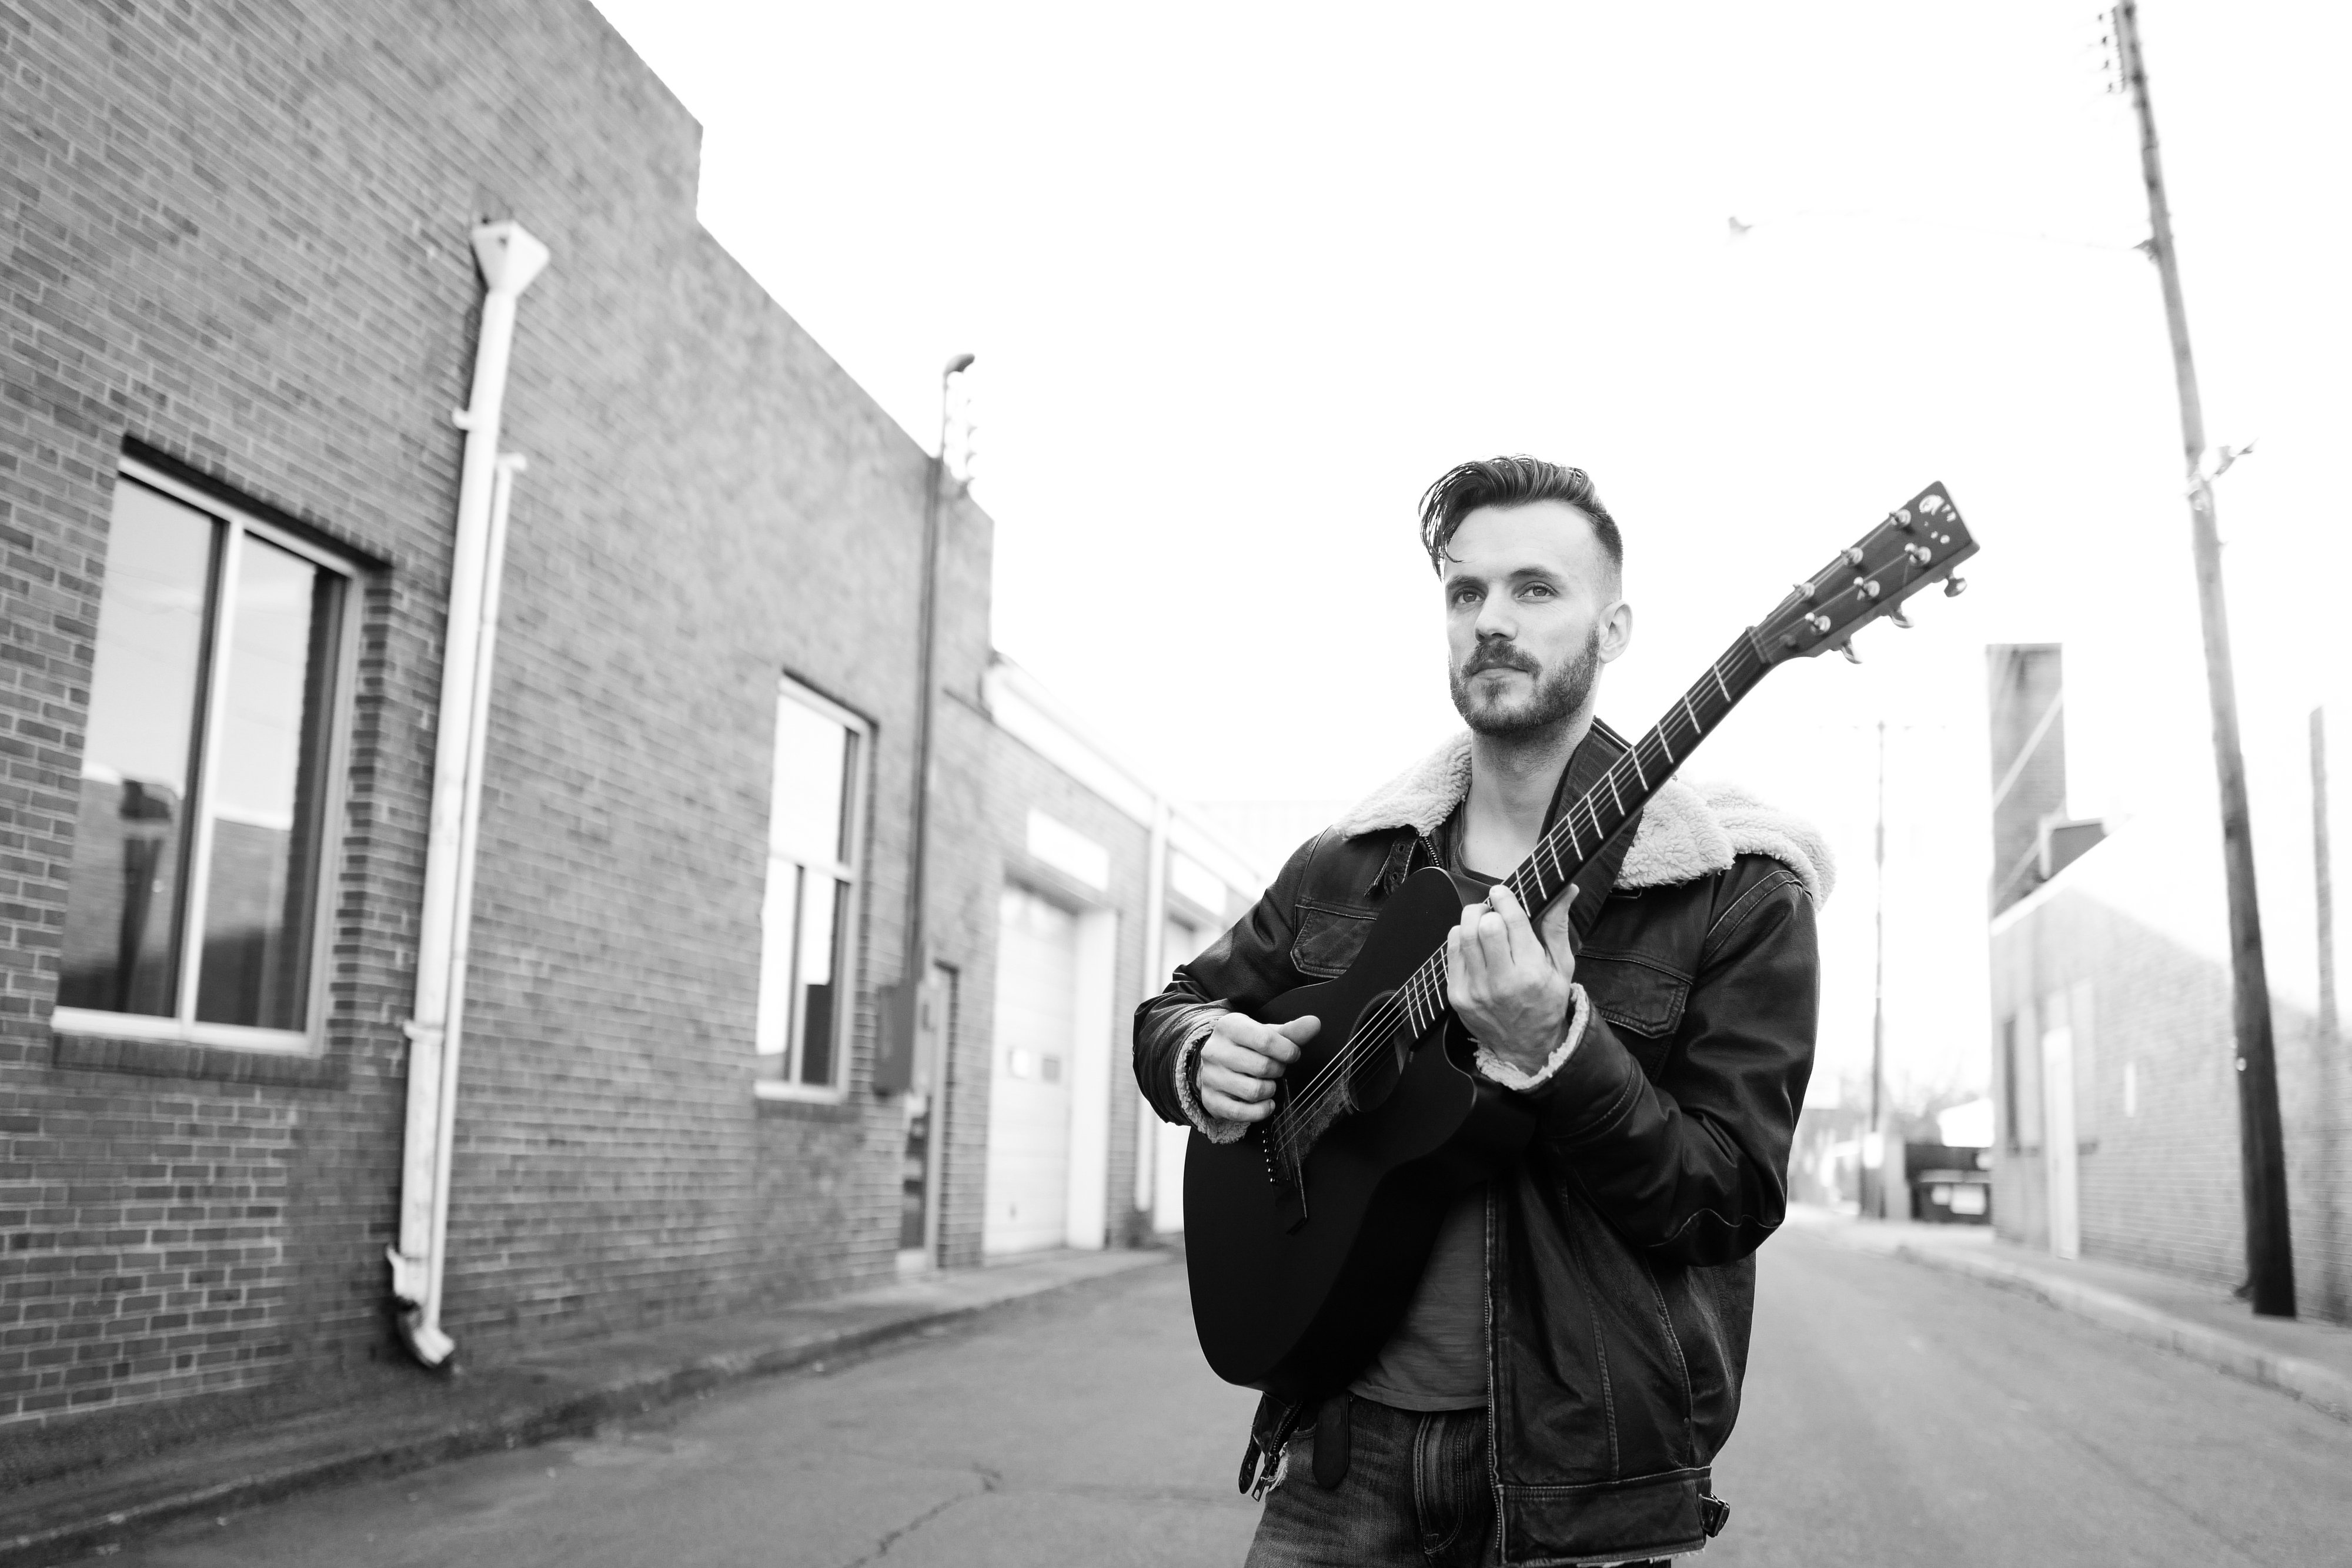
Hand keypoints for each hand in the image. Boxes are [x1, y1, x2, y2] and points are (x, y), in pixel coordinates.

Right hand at [1197, 1012, 1320, 1123]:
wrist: (1214, 1060)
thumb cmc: (1245, 1045)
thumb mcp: (1265, 1033)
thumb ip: (1291, 1031)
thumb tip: (1315, 1023)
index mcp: (1229, 1027)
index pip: (1265, 1040)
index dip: (1287, 1050)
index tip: (1292, 1053)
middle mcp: (1216, 1051)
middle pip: (1262, 1067)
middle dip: (1279, 1070)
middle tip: (1277, 1068)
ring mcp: (1210, 1077)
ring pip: (1253, 1091)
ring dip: (1270, 1090)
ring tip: (1269, 1083)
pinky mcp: (1211, 1099)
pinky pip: (1240, 1112)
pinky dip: (1260, 1111)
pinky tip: (1266, 1103)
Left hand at [1447, 882, 1578, 1076]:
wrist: (1525, 1046)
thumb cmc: (1546, 1002)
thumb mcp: (1562, 966)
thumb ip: (1557, 925)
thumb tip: (1566, 889)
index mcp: (1531, 973)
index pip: (1511, 921)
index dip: (1504, 899)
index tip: (1501, 891)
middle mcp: (1502, 982)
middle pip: (1484, 926)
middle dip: (1487, 909)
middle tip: (1493, 910)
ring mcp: (1475, 990)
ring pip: (1463, 935)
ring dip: (1471, 920)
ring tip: (1482, 922)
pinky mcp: (1457, 996)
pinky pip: (1451, 952)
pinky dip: (1460, 938)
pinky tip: (1473, 943)